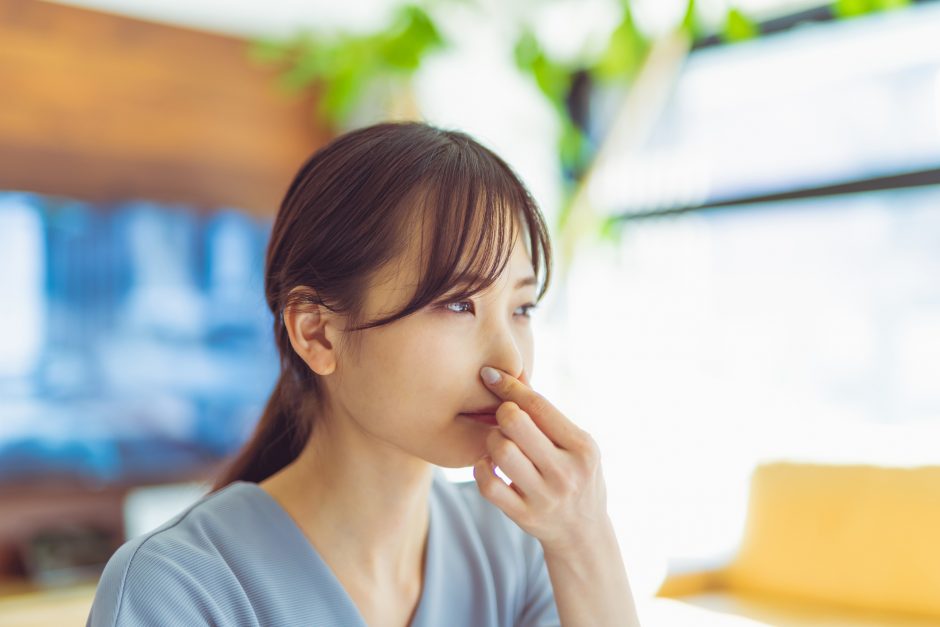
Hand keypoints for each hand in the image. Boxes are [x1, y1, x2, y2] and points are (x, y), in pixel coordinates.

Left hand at [473, 366, 609, 553]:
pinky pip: (488, 484)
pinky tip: (488, 464)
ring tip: (498, 442)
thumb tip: (514, 374)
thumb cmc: (575, 474)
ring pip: (501, 452)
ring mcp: (545, 496)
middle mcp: (566, 472)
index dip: (510, 386)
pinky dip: (481, 468)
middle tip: (502, 417)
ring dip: (491, 441)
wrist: (583, 532)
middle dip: (501, 412)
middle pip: (516, 423)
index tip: (490, 374)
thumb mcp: (576, 444)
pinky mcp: (524, 515)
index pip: (539, 406)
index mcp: (582, 447)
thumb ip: (547, 414)